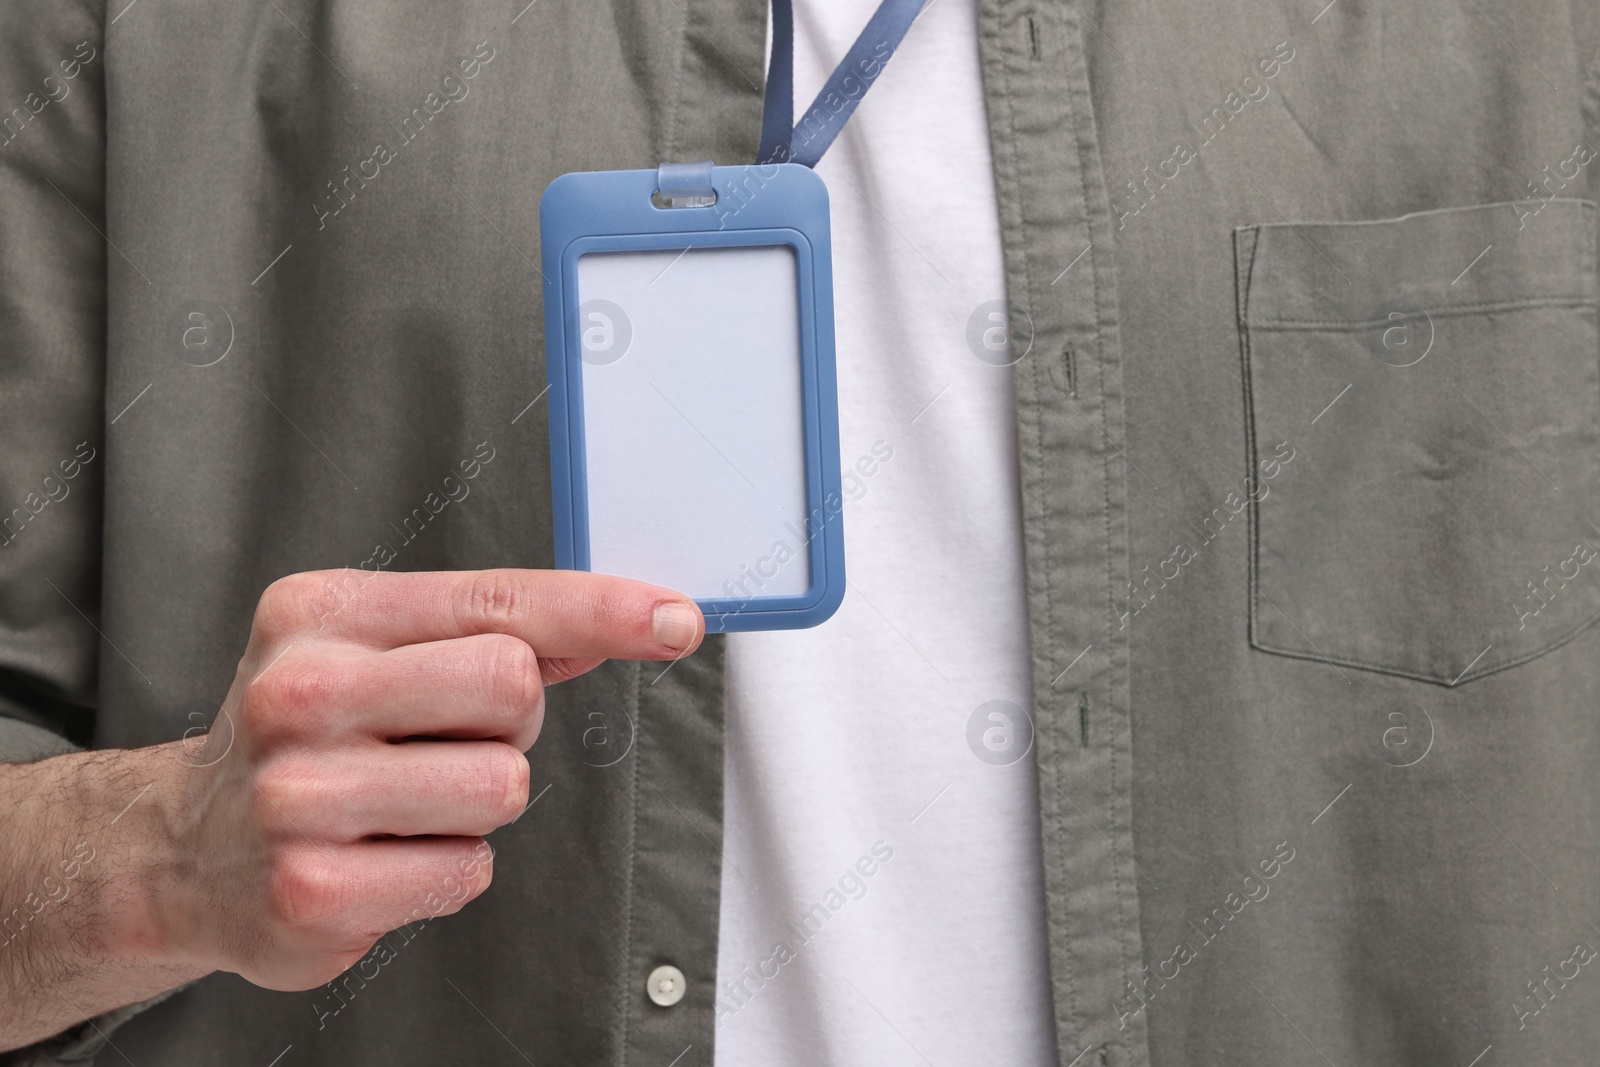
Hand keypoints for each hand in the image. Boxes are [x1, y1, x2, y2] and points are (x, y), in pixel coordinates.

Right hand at [150, 568, 701, 990]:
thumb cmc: (305, 737)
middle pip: (514, 685)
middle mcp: (301, 692)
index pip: (498, 601)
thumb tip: (627, 616)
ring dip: (476, 803)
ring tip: (403, 802)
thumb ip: (493, 629)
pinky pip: (467, 871)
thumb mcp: (374, 650)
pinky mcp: (313, 890)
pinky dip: (445, 869)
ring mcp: (299, 795)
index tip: (671, 618)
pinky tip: (384, 855)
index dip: (600, 610)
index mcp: (323, 613)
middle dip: (508, 721)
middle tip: (439, 738)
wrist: (187, 849)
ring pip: (501, 785)